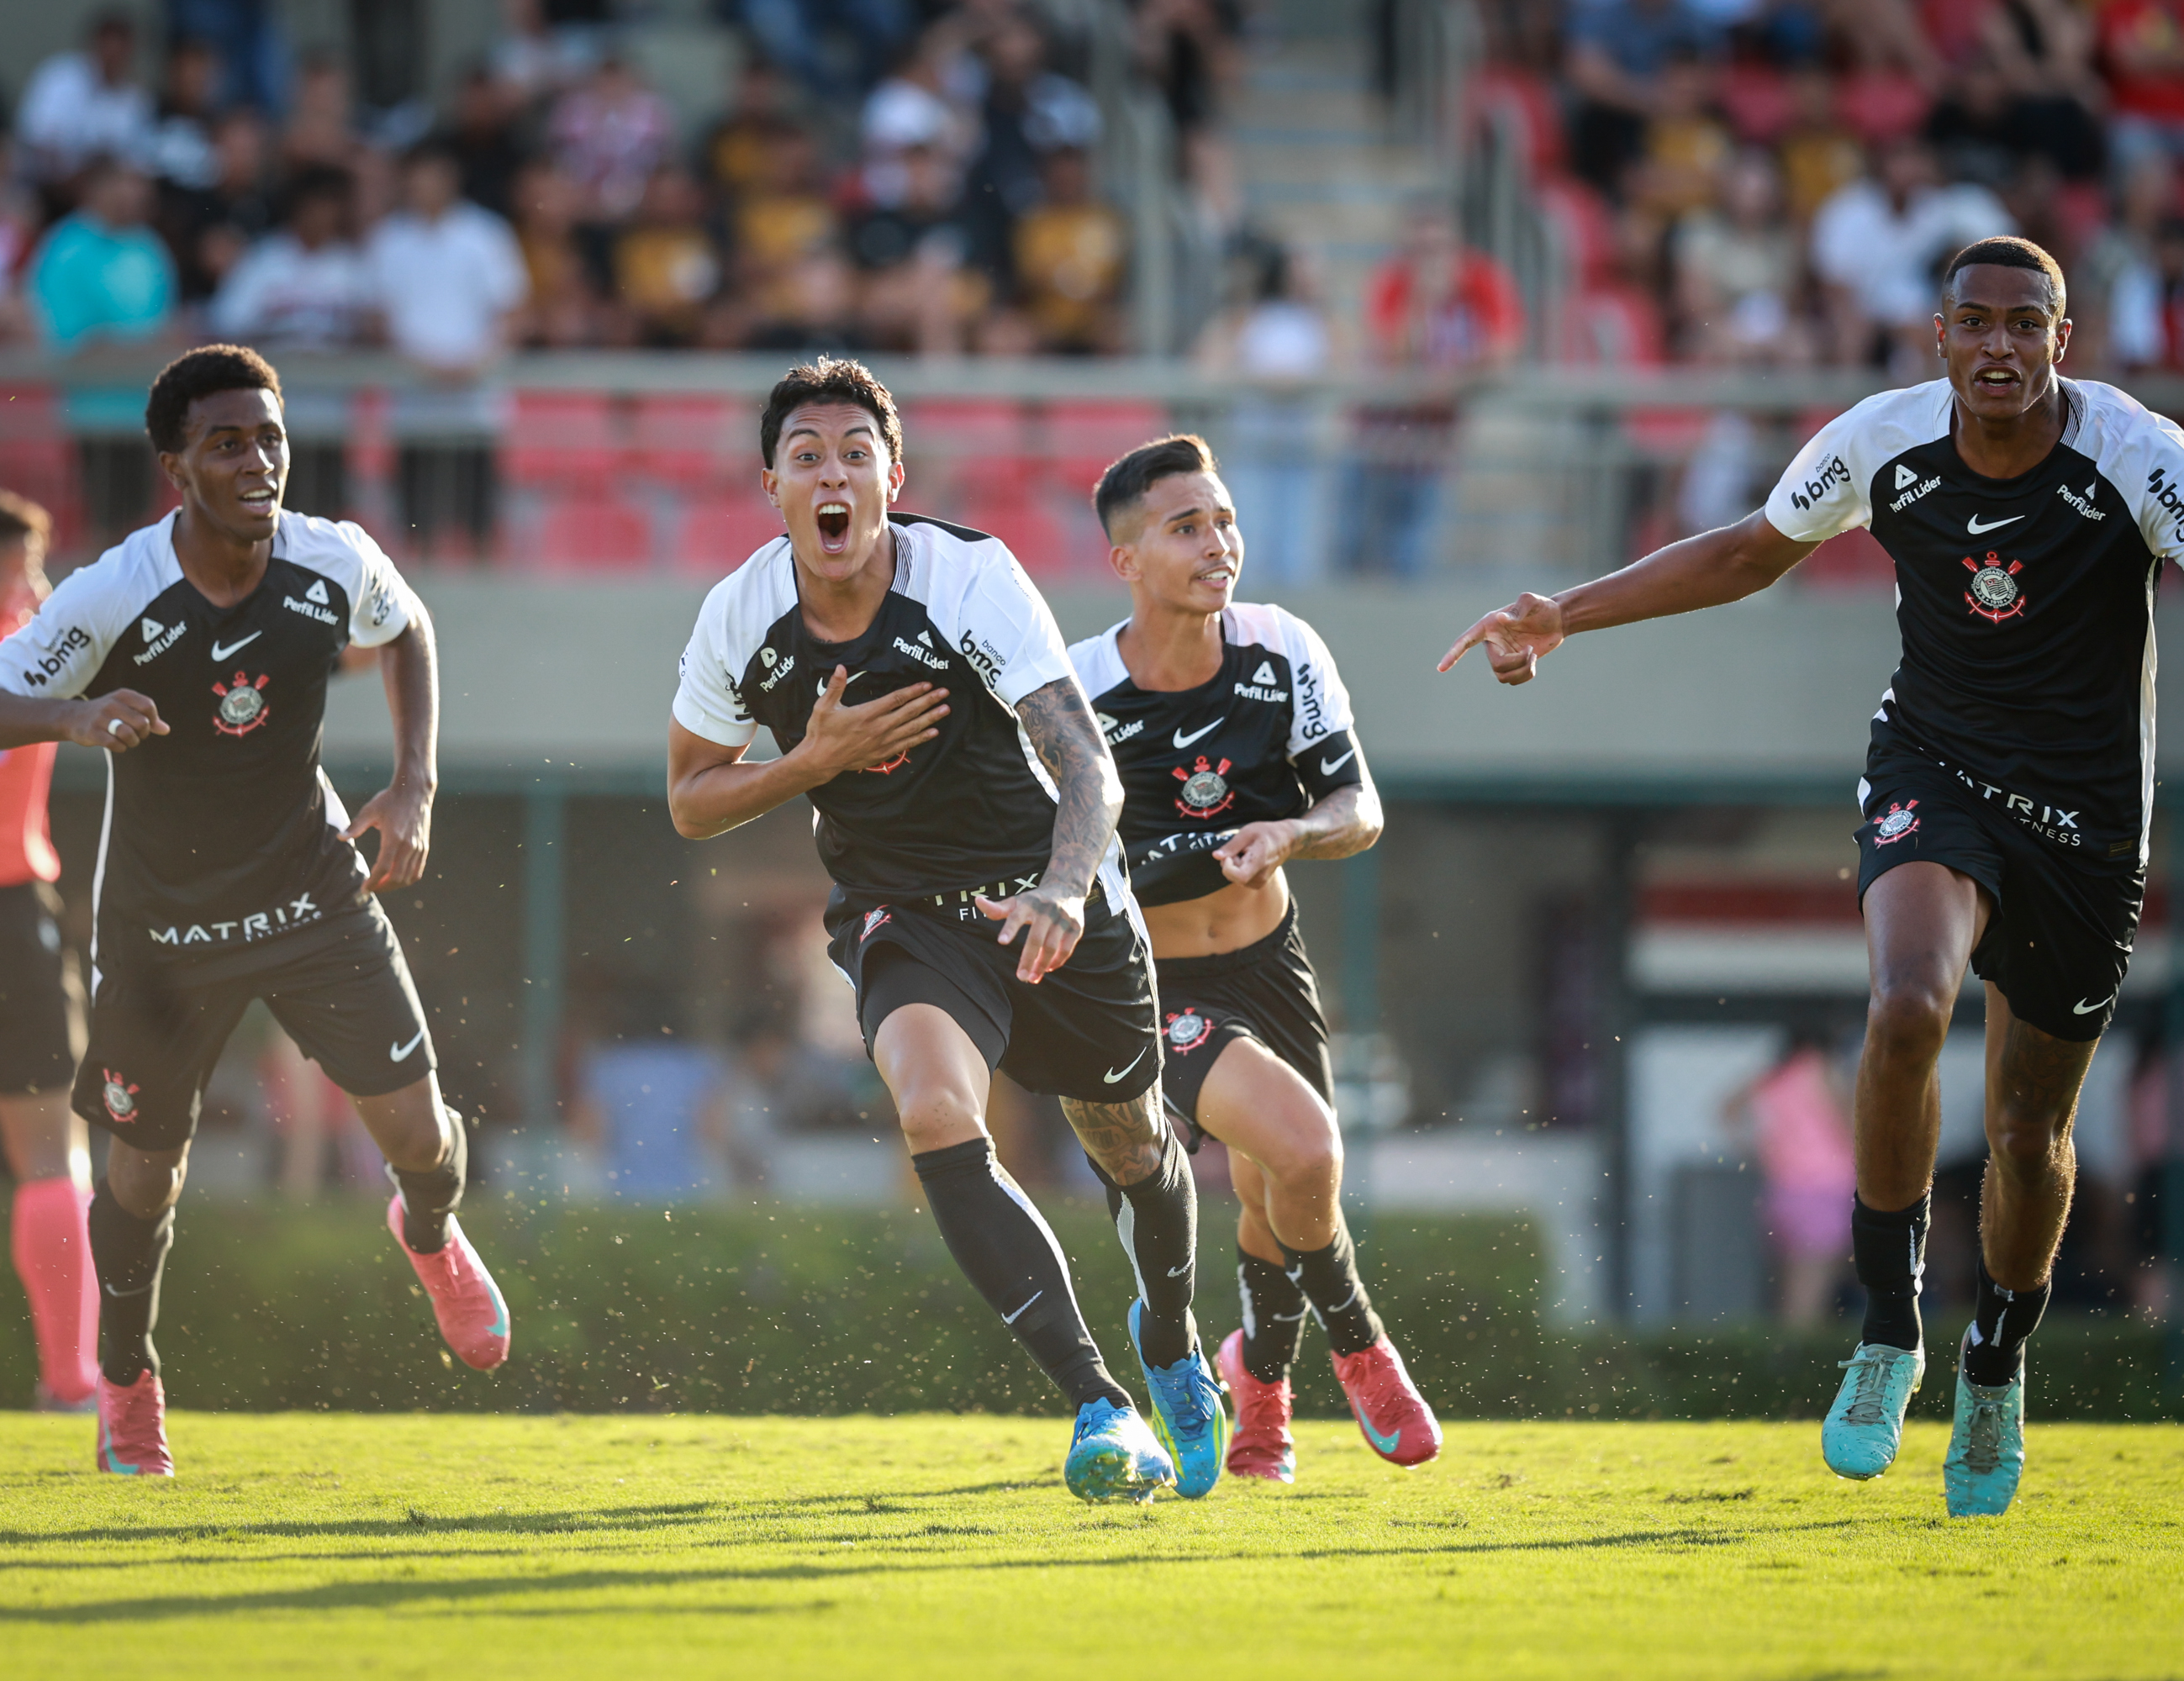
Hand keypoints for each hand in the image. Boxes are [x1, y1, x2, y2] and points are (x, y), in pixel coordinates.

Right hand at [69, 691, 167, 751]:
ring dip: (133, 742)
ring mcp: (100, 718)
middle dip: (143, 733)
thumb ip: (147, 718)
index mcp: (123, 695)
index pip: (148, 706)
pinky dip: (120, 748)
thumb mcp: (126, 709)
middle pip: (142, 722)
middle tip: (136, 734)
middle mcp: (112, 704)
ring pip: (129, 734)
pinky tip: (116, 744)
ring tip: (128, 741)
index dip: (152, 719)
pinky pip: (115, 744)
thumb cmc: (106, 714)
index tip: (147, 725)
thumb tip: (166, 729)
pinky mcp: (92, 732)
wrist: (72, 717)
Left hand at [342, 780, 432, 891]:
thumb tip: (340, 838)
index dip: (373, 882)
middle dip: (382, 887)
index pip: (383, 868)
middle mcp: (409, 846)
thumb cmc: (390, 800)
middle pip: (396, 877)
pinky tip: (396, 877)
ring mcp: (419, 848)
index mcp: (394, 838)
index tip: (364, 889)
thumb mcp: (370, 811)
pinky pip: (417, 871)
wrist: (415, 791)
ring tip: (382, 884)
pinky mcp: (424, 847)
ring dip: (394, 885)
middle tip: (370, 888)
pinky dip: (406, 879)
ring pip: (408, 877)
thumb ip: (355, 827)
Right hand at [799, 667, 948, 777]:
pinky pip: (907, 744)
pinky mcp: (883, 753)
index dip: (913, 691)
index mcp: (866, 713)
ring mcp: (882, 742)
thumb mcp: (824, 706)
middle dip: (928, 701)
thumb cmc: (822, 732)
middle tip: (944, 693)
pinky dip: (921, 738)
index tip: (927, 685)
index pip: (896, 699)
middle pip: (909, 712)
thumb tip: (841, 667)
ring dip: (930, 718)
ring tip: (945, 710)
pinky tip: (933, 732)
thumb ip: (835, 686)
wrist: (821, 760)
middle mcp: (878, 727)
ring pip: (912, 728)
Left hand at [976, 884, 1085, 982]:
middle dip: (1028, 959)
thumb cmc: (1034, 900)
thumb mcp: (1016, 902)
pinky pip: (1066, 949)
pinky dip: (1057, 962)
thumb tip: (977, 901)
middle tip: (1020, 977)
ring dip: (1042, 965)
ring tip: (1032, 978)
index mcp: (1029, 903)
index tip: (1001, 941)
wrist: (1067, 889)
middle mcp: (1047, 910)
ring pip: (1052, 946)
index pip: (1017, 916)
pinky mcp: (1076, 927)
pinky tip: (1047, 969)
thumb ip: (997, 908)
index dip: (1010, 928)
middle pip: (1036, 938)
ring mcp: (1063, 919)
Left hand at [1214, 820, 1295, 888]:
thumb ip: (1231, 846)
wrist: (1286, 841)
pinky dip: (1239, 869)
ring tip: (1246, 853)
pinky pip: (1239, 879)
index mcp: (1259, 862)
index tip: (1230, 855)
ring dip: (1234, 866)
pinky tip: (1247, 860)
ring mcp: (1260, 882)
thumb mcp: (1247, 832)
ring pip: (1234, 878)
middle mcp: (1260, 876)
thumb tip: (1216, 856)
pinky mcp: (1258, 883)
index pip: (1239, 876)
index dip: (1228, 866)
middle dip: (1230, 862)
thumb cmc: (1268, 833)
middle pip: (1233, 876)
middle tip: (1240, 849)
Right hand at [1437, 591, 1566, 684]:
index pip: (1465, 641)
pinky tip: (1533, 664)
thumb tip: (1501, 619)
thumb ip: (1518, 609)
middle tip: (1531, 651)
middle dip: (1516, 662)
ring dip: (1521, 671)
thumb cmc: (1542, 607)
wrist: (1557, 619)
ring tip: (1533, 656)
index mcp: (1489, 626)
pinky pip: (1513, 680)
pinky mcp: (1513, 665)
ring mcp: (1502, 655)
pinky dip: (1526, 675)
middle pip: (1495, 665)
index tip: (1441, 668)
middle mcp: (1492, 642)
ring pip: (1502, 676)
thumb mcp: (1532, 602)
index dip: (1453, 655)